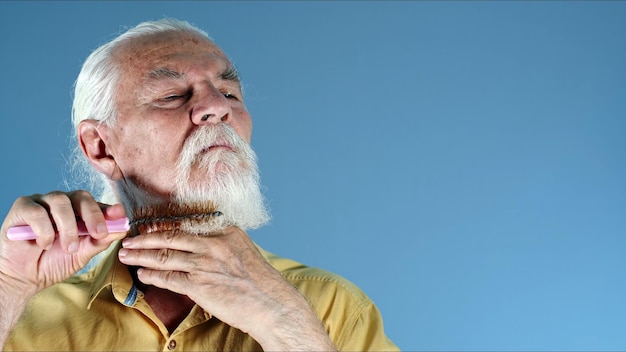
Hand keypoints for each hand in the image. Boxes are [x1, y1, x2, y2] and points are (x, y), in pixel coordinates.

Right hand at [0, 190, 127, 295]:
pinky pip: (37, 211)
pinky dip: (44, 230)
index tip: (119, 217)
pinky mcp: (22, 208)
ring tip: (69, 247)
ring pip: (60, 201)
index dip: (108, 209)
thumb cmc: (53, 263)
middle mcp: (62, 203)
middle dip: (93, 214)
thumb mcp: (82, 254)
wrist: (25, 278)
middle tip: (98, 233)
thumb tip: (122, 228)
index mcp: (78, 211)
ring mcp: (42, 203)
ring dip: (68, 227)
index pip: (96, 203)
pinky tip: (44, 244)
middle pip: (81, 196)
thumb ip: (100, 241)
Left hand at [118, 226, 335, 350]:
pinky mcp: (199, 285)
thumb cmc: (260, 282)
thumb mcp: (244, 251)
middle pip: (170, 236)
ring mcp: (206, 263)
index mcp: (226, 231)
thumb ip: (222, 243)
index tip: (148, 227)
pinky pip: (168, 277)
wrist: (272, 305)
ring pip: (164, 255)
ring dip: (141, 255)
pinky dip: (152, 274)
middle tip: (129, 239)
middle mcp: (214, 243)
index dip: (163, 225)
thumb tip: (198, 243)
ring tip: (127, 255)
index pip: (187, 224)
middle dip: (145, 238)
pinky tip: (142, 274)